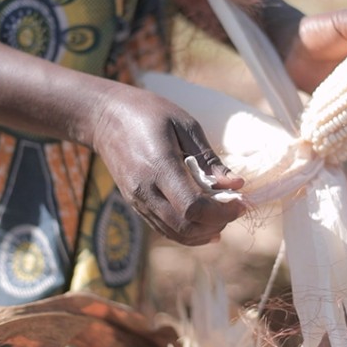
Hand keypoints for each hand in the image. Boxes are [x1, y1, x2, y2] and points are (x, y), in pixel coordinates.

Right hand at [91, 83, 244, 245]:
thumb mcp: (185, 125)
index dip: (222, 212)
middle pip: (185, 226)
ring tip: (223, 216)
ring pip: (175, 233)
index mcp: (159, 167)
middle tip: (235, 209)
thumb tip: (236, 184)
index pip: (193, 207)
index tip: (241, 202)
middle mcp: (145, 190)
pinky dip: (188, 233)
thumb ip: (210, 159)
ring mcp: (138, 200)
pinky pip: (164, 228)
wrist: (104, 117)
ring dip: (204, 232)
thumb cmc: (149, 113)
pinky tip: (205, 226)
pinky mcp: (135, 204)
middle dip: (216, 224)